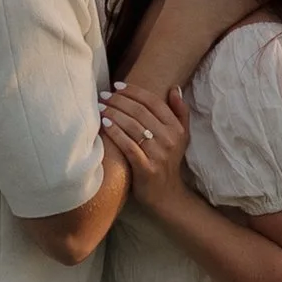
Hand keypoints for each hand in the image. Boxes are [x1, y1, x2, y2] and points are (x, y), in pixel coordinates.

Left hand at [100, 79, 190, 201]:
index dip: (134, 91)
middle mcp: (169, 139)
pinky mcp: (146, 168)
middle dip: (119, 101)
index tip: (117, 86)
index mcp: (176, 129)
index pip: (154, 102)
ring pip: (132, 126)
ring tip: (100, 107)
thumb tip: (174, 88)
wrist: (167, 195)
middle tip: (103, 95)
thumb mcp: (181, 137)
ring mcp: (158, 154)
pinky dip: (115, 133)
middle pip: (140, 112)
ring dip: (114, 113)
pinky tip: (105, 124)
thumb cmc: (170, 162)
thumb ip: (180, 112)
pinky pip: (128, 146)